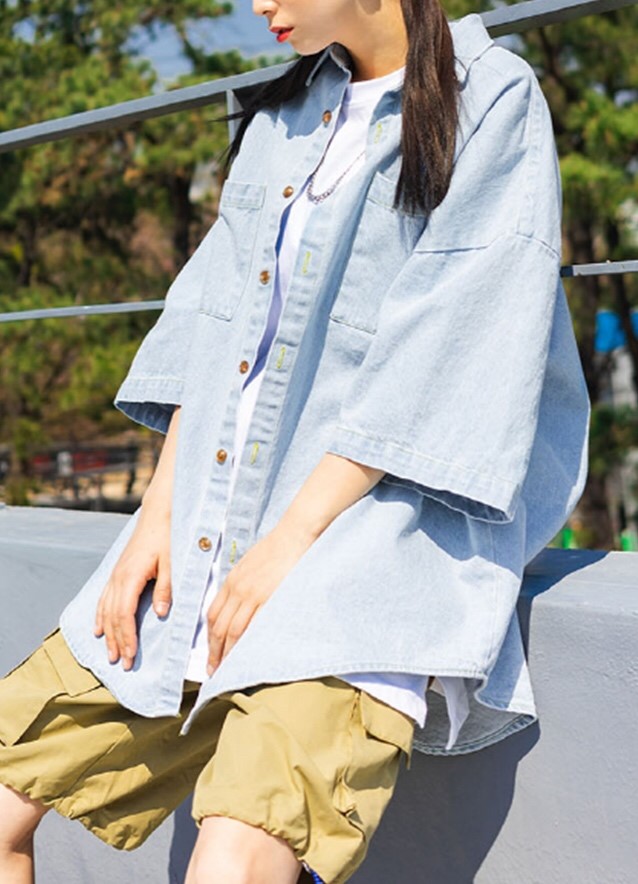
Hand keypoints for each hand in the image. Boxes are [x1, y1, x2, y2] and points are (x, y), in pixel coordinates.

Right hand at [93, 507, 171, 669]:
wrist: (159, 513)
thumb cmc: (168, 536)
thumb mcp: (173, 563)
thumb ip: (167, 589)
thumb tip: (161, 615)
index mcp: (131, 577)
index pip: (124, 614)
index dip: (126, 636)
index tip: (129, 656)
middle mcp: (118, 577)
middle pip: (112, 616)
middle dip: (116, 641)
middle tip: (121, 664)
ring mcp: (115, 574)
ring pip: (106, 609)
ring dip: (107, 633)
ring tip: (109, 654)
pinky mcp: (118, 572)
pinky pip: (104, 599)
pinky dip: (100, 616)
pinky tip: (98, 629)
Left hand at [206, 521, 314, 674]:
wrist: (294, 534)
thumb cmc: (278, 547)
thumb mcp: (251, 563)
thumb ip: (243, 582)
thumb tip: (241, 602)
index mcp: (232, 580)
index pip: (212, 614)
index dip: (209, 637)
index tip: (211, 653)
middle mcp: (236, 588)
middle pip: (218, 626)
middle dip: (213, 652)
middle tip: (213, 671)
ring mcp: (251, 594)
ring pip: (231, 630)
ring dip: (226, 653)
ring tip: (226, 670)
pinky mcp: (267, 597)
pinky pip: (252, 625)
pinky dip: (245, 643)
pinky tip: (246, 655)